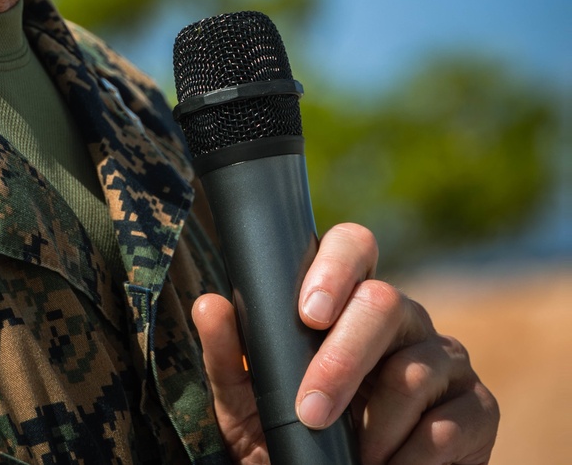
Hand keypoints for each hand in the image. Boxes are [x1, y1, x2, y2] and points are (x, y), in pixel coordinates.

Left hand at [192, 222, 498, 464]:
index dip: (335, 266)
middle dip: (342, 361)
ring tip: (352, 457)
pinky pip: (449, 425)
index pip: (353, 245)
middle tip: (311, 412)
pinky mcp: (478, 409)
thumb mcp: (249, 404)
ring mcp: (445, 358)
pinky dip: (411, 458)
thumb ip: (231, 358)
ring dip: (373, 424)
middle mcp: (403, 316)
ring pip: (414, 370)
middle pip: (384, 303)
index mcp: (350, 299)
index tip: (309, 313)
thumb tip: (210, 305)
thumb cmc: (293, 437)